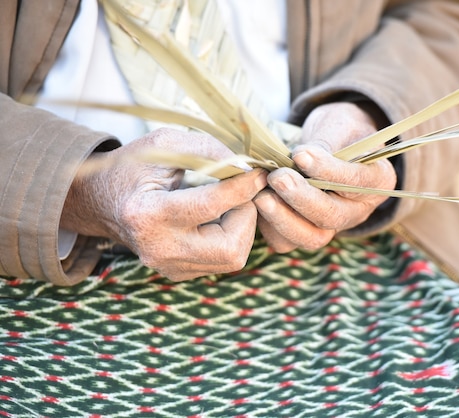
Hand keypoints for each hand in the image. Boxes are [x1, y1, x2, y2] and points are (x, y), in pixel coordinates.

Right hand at [61, 128, 266, 280]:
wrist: (103, 202)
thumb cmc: (133, 168)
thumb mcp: (163, 145)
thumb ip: (205, 149)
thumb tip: (245, 165)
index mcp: (148, 214)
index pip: (210, 205)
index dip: (242, 187)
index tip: (259, 172)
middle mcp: (159, 249)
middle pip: (230, 247)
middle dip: (246, 215)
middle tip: (242, 191)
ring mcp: (169, 267)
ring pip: (232, 257)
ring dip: (243, 226)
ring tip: (230, 202)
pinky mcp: (179, 273)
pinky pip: (223, 261)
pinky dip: (232, 236)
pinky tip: (219, 217)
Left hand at [254, 102, 395, 252]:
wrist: (329, 145)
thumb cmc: (338, 132)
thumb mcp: (339, 126)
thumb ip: (326, 143)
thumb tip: (299, 159)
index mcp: (378, 181)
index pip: (356, 181)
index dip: (328, 171)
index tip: (300, 154)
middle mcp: (357, 210)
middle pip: (332, 216)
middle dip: (302, 199)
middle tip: (278, 177)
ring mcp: (331, 226)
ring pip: (310, 237)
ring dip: (283, 219)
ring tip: (261, 195)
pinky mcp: (303, 232)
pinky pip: (286, 241)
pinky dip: (268, 226)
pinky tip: (254, 202)